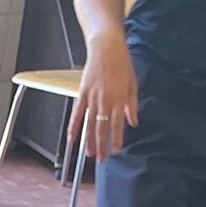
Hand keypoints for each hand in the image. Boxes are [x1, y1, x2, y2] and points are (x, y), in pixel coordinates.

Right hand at [70, 34, 137, 161]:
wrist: (107, 47)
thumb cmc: (121, 63)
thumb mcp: (132, 83)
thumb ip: (132, 104)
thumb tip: (133, 121)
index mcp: (119, 98)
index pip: (118, 125)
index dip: (116, 140)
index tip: (116, 151)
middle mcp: (106, 100)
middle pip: (103, 128)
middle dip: (102, 146)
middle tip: (102, 160)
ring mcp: (93, 98)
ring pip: (90, 125)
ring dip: (89, 141)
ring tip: (89, 154)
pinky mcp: (82, 94)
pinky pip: (77, 114)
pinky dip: (73, 128)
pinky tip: (71, 139)